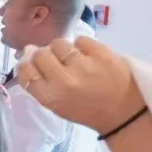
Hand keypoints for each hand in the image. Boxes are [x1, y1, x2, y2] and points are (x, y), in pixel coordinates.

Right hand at [21, 37, 143, 133]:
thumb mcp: (57, 105)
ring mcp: (84, 65)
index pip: (26, 71)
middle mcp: (64, 80)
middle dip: (44, 56)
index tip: (34, 65)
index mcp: (51, 96)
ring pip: (59, 44)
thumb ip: (41, 83)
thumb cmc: (88, 111)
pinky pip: (81, 40)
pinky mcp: (102, 54)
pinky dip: (82, 46)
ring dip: (62, 49)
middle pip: (40, 55)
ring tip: (73, 58)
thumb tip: (29, 53)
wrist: (125, 111)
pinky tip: (88, 56)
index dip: (27, 65)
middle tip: (56, 62)